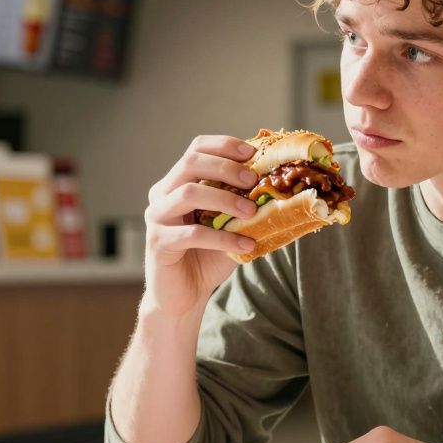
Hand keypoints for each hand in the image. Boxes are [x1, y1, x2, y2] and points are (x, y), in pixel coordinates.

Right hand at [141, 135, 260, 317]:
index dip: (224, 145)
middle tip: (253, 180)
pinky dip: (223, 237)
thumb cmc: (208, 258)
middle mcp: (162, 195)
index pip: (196, 149)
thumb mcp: (231, 226)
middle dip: (226, 168)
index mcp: (177, 183)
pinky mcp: (158, 243)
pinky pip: (192, 233)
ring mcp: (157, 217)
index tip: (253, 153)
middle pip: (191, 163)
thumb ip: (247, 205)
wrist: (184, 297)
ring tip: (252, 211)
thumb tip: (285, 189)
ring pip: (188, 193)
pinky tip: (246, 244)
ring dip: (225, 199)